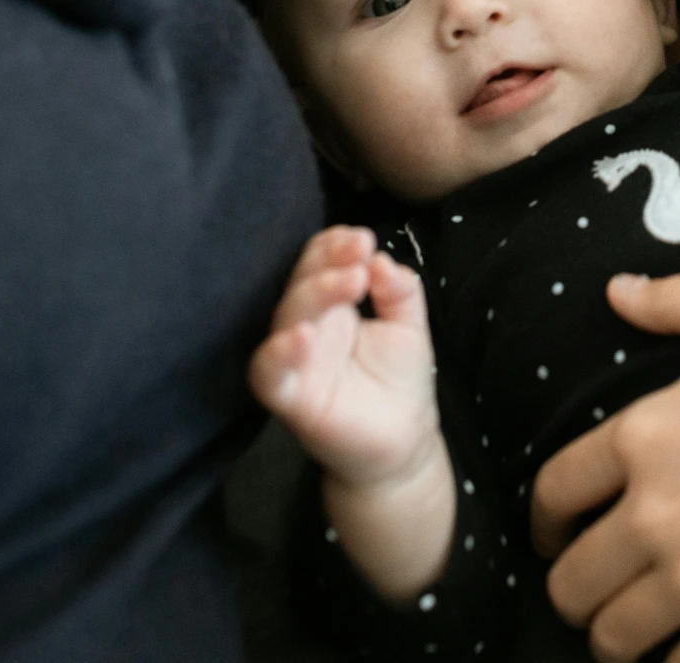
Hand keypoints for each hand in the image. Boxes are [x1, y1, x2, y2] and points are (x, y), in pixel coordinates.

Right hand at [250, 225, 439, 489]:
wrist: (405, 442)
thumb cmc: (400, 380)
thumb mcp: (410, 325)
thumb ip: (401, 290)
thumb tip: (382, 259)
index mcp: (332, 305)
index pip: (319, 262)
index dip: (334, 245)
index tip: (362, 238)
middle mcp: (308, 327)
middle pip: (301, 283)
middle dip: (327, 262)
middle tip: (359, 251)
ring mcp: (296, 360)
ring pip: (285, 317)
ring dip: (313, 294)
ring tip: (350, 280)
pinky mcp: (289, 396)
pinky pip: (268, 372)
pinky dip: (279, 352)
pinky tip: (303, 336)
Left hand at [532, 276, 679, 662]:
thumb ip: (675, 302)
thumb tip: (617, 289)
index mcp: (643, 435)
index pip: (553, 496)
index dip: (544, 524)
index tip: (554, 538)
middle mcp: (654, 512)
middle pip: (571, 582)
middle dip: (574, 593)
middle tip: (594, 596)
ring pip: (613, 637)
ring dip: (614, 638)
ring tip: (631, 635)